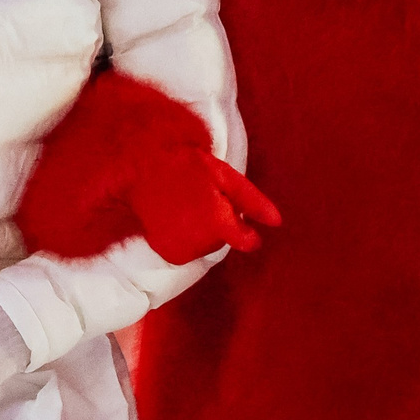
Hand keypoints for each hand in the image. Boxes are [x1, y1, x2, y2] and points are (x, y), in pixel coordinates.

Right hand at [127, 153, 282, 263]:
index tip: (236, 217)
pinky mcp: (167, 253)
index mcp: (218, 222)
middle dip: (220, 223)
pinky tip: (177, 217)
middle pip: (224, 241)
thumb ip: (252, 201)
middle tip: (204, 199)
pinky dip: (187, 237)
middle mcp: (200, 243)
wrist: (142, 169)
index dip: (246, 230)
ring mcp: (181, 250)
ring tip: (188, 206)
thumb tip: (277, 222)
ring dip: (203, 231)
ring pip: (207, 246)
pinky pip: (189, 249)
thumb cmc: (186, 166)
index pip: (247, 241)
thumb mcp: (224, 176)